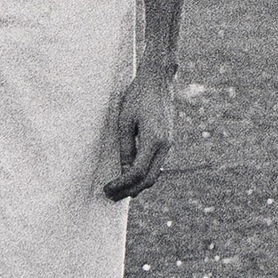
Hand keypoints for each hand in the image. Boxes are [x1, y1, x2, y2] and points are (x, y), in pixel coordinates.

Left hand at [105, 67, 173, 199]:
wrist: (158, 81)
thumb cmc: (138, 97)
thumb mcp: (125, 121)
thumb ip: (125, 147)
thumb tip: (123, 169)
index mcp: (154, 140)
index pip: (138, 173)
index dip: (122, 185)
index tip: (108, 189)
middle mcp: (165, 145)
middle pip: (149, 179)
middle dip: (130, 191)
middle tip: (112, 196)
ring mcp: (169, 144)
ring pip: (155, 173)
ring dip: (138, 184)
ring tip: (119, 189)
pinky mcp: (167, 141)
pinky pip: (157, 164)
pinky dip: (144, 174)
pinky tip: (130, 174)